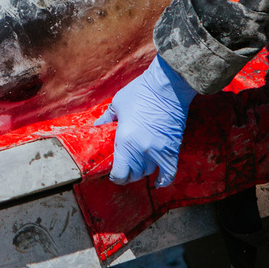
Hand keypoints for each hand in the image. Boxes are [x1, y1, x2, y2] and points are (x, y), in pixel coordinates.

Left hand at [96, 56, 197, 186]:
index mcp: (125, 140)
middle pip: (134, 174)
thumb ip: (106, 120)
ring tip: (138, 166)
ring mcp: (158, 149)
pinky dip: (164, 179)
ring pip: (149, 171)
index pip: (120, 173)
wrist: (167, 86)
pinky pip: (170, 171)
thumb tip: (96, 127)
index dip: (115, 177)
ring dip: (143, 171)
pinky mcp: (172, 147)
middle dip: (128, 173)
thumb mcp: (117, 105)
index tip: (113, 174)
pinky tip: (159, 182)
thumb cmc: (140, 92)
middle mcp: (141, 149)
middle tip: (125, 168)